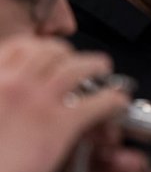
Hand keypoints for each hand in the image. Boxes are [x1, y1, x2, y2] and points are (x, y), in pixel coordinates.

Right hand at [0, 35, 131, 171]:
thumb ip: (0, 100)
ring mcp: (37, 101)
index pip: (18, 46)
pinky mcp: (58, 125)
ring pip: (76, 68)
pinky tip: (118, 102)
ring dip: (96, 65)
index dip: (39, 47)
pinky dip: (112, 100)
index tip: (47, 52)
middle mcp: (12, 82)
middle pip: (50, 51)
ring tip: (103, 69)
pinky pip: (96, 103)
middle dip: (69, 54)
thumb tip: (6, 101)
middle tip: (77, 62)